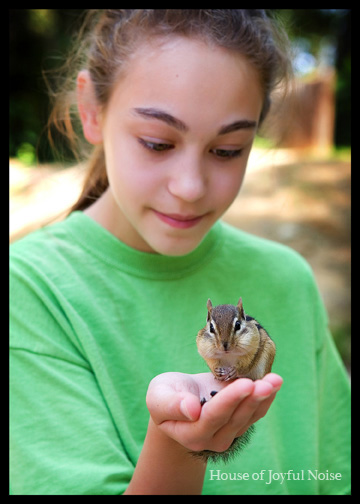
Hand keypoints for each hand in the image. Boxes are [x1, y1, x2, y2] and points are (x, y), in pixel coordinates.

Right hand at [146, 372, 282, 453]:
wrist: (178, 399)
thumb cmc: (166, 394)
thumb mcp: (159, 395)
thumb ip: (171, 405)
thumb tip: (191, 410)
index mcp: (190, 433)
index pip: (213, 417)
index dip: (230, 401)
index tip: (245, 384)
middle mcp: (212, 438)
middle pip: (235, 419)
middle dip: (252, 399)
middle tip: (267, 382)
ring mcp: (228, 433)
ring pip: (248, 417)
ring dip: (263, 398)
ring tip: (275, 380)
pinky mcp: (239, 422)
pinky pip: (255, 412)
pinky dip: (266, 398)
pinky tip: (274, 383)